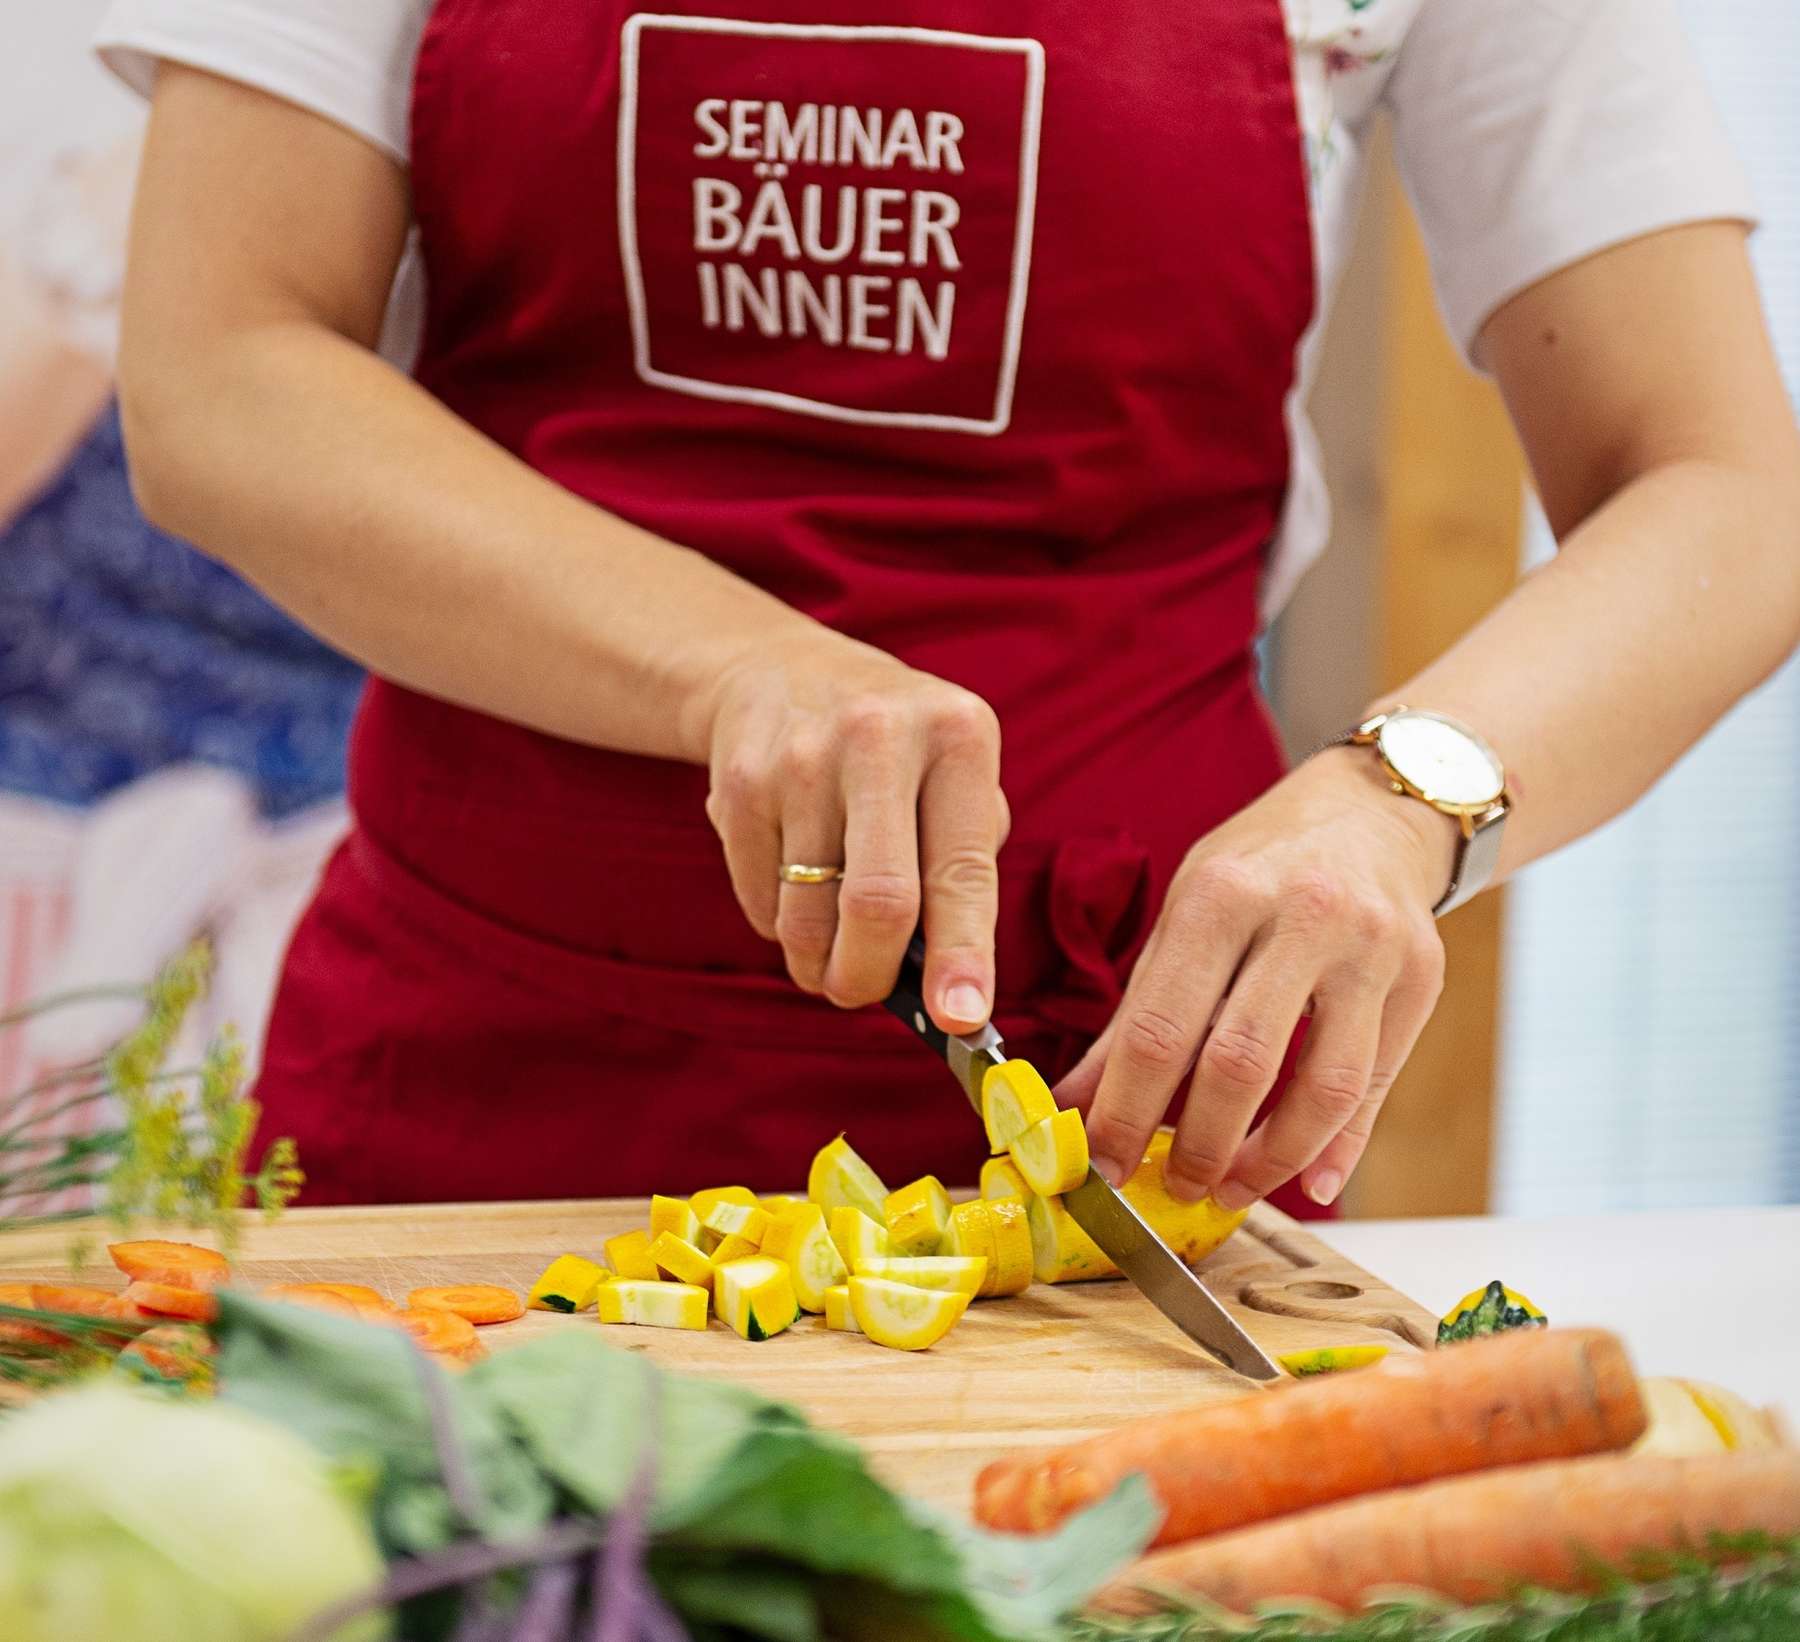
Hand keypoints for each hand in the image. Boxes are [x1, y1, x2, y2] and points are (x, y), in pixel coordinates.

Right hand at [701, 629, 1008, 1030]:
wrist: (782, 673)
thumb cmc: (896, 755)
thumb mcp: (953, 773)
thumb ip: (960, 867)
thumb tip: (946, 988)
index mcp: (958, 736)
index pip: (962, 870)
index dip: (963, 954)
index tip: (963, 1017)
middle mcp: (879, 739)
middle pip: (876, 902)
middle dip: (870, 977)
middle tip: (865, 995)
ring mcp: (800, 759)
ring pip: (806, 916)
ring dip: (818, 961)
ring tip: (830, 950)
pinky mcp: (738, 784)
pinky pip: (758, 900)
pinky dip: (778, 923)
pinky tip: (792, 882)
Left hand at [1058, 748, 1452, 1209]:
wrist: (1372, 812)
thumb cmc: (1261, 868)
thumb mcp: (1187, 914)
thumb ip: (1135, 1015)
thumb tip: (1073, 1106)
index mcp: (1223, 896)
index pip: (1162, 1028)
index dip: (1126, 1111)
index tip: (1103, 1163)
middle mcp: (1304, 916)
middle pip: (1242, 1063)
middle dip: (1201, 1146)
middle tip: (1175, 1187)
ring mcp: (1372, 948)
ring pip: (1324, 1087)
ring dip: (1271, 1160)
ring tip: (1233, 1189)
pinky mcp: (1423, 979)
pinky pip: (1377, 1084)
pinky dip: (1341, 1147)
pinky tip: (1310, 1181)